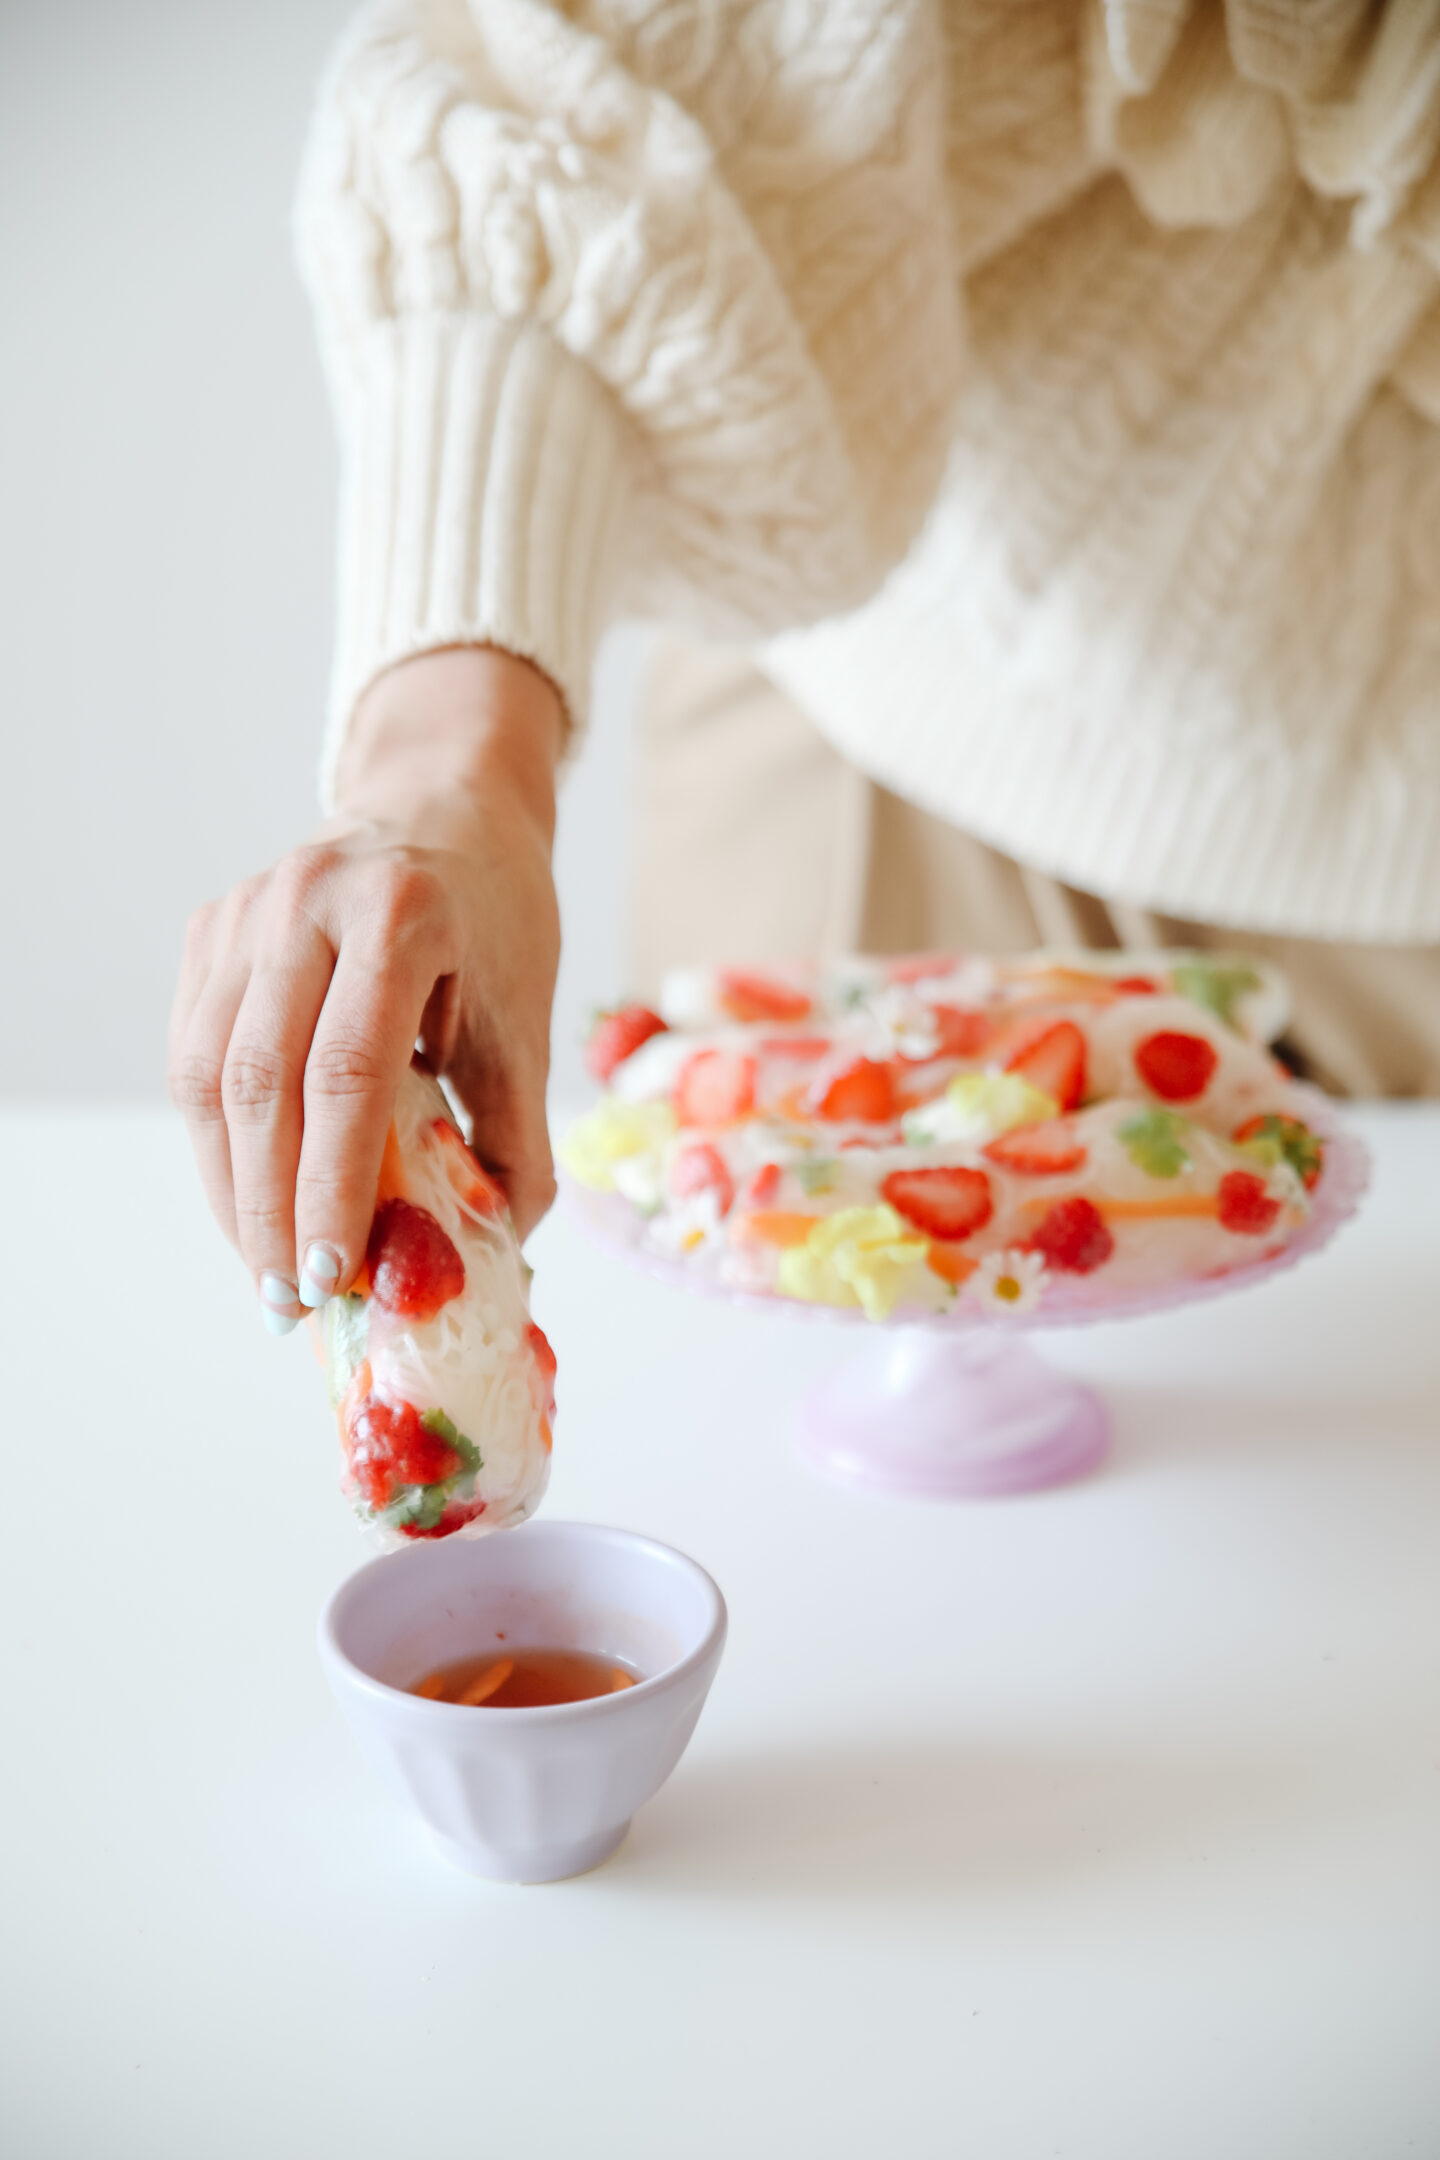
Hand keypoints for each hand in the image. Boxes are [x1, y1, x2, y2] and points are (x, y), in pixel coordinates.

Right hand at [168, 648, 563, 1331]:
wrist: (447, 810)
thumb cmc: (495, 924)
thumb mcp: (525, 1024)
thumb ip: (514, 1141)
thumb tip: (497, 1255)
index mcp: (400, 913)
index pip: (346, 1073)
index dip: (331, 1186)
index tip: (335, 1275)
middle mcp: (307, 899)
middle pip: (260, 1084)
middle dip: (270, 1209)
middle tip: (292, 1300)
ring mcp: (246, 908)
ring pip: (206, 1076)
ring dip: (231, 1188)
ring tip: (266, 1269)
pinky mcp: (211, 927)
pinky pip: (193, 1053)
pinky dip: (216, 1141)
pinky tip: (250, 1199)